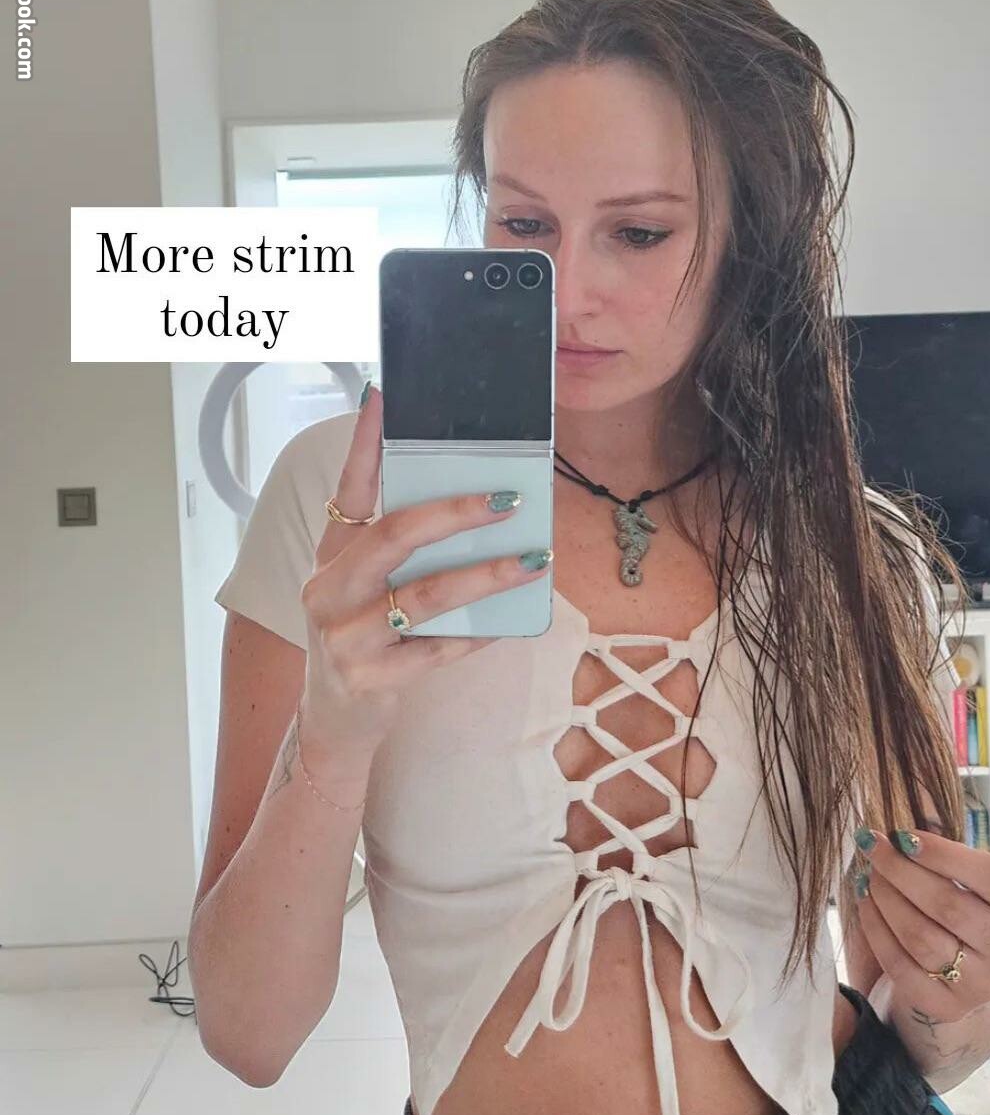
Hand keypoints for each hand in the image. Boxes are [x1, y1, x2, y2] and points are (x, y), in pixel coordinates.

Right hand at [300, 381, 549, 766]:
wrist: (335, 719)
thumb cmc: (361, 639)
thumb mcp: (363, 589)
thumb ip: (398, 553)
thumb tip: (468, 506)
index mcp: (331, 556)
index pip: (349, 488)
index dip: (364, 441)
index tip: (385, 395)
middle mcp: (329, 590)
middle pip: (394, 536)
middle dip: (455, 513)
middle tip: (508, 499)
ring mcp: (346, 637)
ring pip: (425, 596)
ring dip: (487, 575)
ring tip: (533, 560)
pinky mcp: (371, 679)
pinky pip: (439, 649)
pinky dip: (480, 633)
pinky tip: (512, 621)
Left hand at [851, 827, 989, 1023]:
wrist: (950, 978)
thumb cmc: (951, 912)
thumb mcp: (958, 878)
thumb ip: (939, 851)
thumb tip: (905, 819)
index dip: (944, 854)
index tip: (902, 836)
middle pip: (950, 905)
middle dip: (901, 871)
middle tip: (872, 848)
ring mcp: (982, 983)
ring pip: (922, 936)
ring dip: (886, 900)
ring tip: (867, 877)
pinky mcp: (947, 1006)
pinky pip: (901, 964)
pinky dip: (876, 930)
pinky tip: (866, 906)